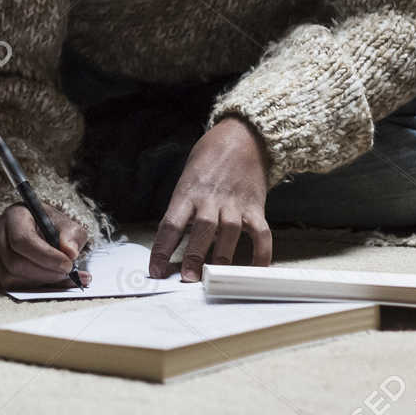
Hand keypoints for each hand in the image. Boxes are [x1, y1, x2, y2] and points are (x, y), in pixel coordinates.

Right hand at [0, 202, 90, 289]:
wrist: (41, 232)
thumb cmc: (53, 226)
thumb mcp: (68, 224)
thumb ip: (72, 236)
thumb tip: (70, 253)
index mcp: (14, 216)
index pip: (23, 240)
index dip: (46, 256)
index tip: (68, 265)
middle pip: (15, 263)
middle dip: (45, 272)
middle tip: (68, 273)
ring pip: (12, 278)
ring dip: (41, 282)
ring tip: (64, 277)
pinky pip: (14, 286)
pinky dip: (36, 287)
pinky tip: (53, 282)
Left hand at [149, 117, 273, 280]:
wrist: (242, 136)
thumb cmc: (208, 160)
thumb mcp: (187, 179)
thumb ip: (183, 209)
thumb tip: (173, 244)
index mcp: (188, 192)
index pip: (170, 224)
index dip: (161, 249)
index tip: (155, 271)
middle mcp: (211, 198)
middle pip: (202, 229)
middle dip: (195, 256)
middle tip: (188, 278)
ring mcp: (235, 202)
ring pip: (230, 232)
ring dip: (223, 256)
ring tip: (215, 277)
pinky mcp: (256, 206)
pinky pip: (260, 233)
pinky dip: (260, 253)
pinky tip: (256, 270)